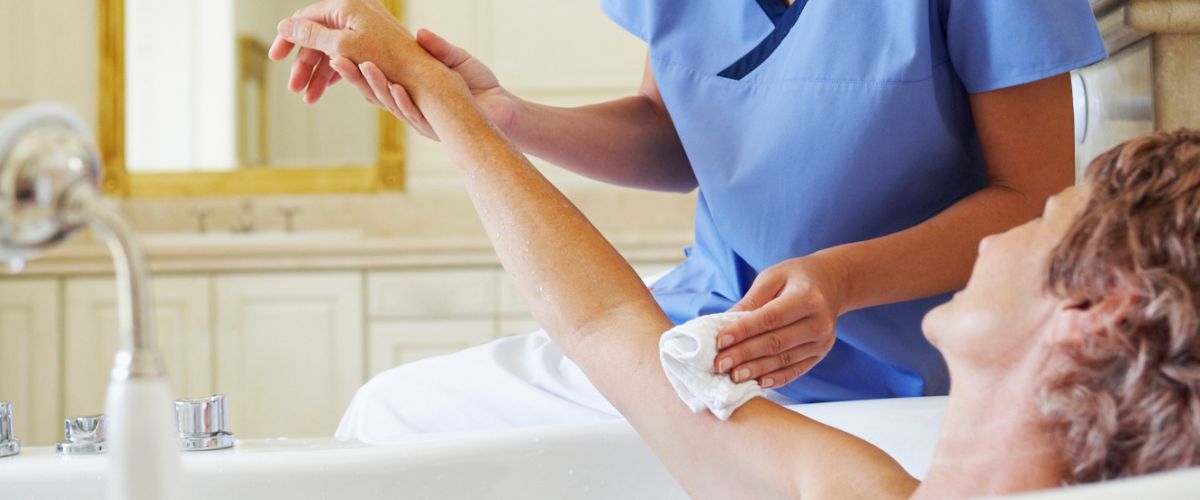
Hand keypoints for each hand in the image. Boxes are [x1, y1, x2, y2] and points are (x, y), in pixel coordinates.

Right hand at [268, 0, 455, 103]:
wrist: (428, 77)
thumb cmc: (387, 59)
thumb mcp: (342, 45)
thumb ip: (311, 35)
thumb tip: (284, 25)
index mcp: (347, 6)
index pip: (306, 18)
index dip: (288, 38)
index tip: (274, 59)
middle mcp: (356, 14)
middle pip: (318, 37)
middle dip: (304, 64)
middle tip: (295, 89)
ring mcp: (366, 31)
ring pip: (333, 51)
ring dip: (318, 74)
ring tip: (310, 98)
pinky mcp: (375, 48)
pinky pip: (348, 58)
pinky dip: (336, 74)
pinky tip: (325, 90)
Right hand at [333, 29, 520, 140]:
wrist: (504, 113)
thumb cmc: (480, 87)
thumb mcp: (457, 61)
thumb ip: (438, 49)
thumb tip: (420, 33)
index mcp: (409, 89)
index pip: (376, 77)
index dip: (356, 66)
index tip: (338, 48)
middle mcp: (410, 105)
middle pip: (374, 91)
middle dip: (354, 75)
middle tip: (334, 58)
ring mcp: (421, 116)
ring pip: (390, 103)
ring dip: (375, 85)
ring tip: (362, 66)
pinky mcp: (436, 126)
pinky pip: (414, 114)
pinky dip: (403, 100)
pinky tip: (394, 87)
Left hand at [714, 256, 845, 388]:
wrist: (831, 284)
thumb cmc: (796, 278)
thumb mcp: (772, 278)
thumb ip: (750, 301)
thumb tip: (724, 324)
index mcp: (807, 297)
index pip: (770, 318)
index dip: (744, 331)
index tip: (720, 341)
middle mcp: (819, 322)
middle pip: (776, 342)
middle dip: (745, 355)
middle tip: (720, 365)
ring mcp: (822, 341)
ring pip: (784, 359)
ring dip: (756, 370)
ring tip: (733, 376)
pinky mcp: (820, 354)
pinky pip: (796, 370)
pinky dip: (776, 378)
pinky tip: (758, 383)